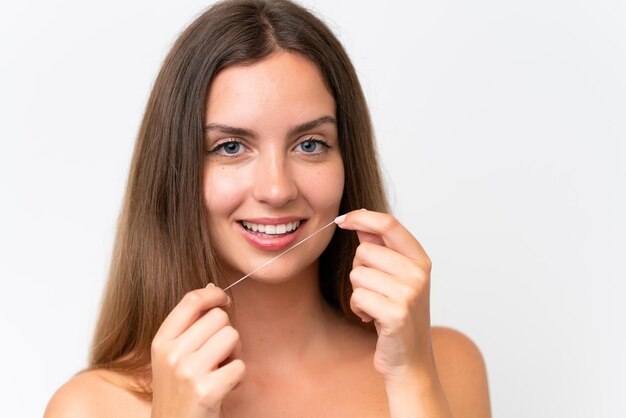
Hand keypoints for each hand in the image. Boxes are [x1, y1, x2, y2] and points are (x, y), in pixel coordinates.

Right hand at [150, 285, 244, 417]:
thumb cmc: (179, 392)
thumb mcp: (173, 356)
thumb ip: (190, 325)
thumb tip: (210, 288)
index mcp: (161, 341)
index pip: (191, 300)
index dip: (214, 295)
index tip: (224, 300)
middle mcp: (171, 354)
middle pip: (219, 317)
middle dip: (226, 333)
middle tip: (219, 354)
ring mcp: (187, 371)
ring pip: (231, 336)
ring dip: (234, 354)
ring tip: (221, 370)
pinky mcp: (206, 390)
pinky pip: (240, 366)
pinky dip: (238, 377)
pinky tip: (224, 387)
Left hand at [335, 210, 434, 382]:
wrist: (410, 358)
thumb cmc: (398, 313)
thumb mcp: (395, 276)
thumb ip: (379, 247)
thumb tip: (358, 218)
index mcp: (420, 259)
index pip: (389, 225)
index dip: (361, 218)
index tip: (341, 220)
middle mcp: (418, 273)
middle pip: (364, 252)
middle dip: (359, 271)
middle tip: (375, 290)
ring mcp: (409, 293)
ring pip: (357, 275)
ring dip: (358, 292)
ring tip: (375, 305)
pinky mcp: (396, 314)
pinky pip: (357, 296)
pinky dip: (358, 308)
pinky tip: (371, 318)